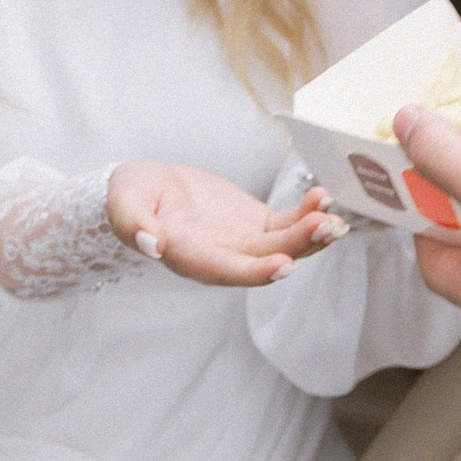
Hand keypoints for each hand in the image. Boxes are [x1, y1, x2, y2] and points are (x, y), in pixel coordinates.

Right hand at [107, 161, 345, 288]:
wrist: (147, 189)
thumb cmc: (131, 197)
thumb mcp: (124, 204)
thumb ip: (133, 223)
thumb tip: (151, 243)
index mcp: (190, 257)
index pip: (227, 271)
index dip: (256, 271)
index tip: (286, 265)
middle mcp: (222, 256)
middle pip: (265, 259)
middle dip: (299, 246)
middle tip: (327, 226)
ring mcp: (242, 241)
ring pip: (283, 245)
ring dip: (311, 235)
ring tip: (336, 220)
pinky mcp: (254, 223)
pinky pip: (286, 223)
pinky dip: (306, 214)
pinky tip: (324, 199)